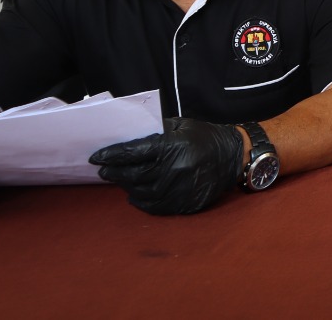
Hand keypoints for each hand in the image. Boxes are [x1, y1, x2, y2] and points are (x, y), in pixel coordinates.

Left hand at [90, 117, 244, 214]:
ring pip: (141, 193)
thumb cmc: (206, 137)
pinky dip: (141, 202)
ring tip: (121, 182)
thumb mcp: (182, 125)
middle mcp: (174, 169)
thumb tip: (129, 137)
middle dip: (114, 173)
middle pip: (133, 175)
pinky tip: (136, 196)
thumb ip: (157, 131)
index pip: (133, 152)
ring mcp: (179, 188)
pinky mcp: (184, 203)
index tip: (97, 157)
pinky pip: (155, 206)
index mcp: (172, 146)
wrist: (234, 157)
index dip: (112, 155)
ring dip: (127, 187)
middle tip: (104, 171)